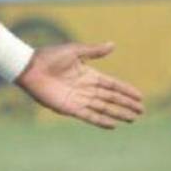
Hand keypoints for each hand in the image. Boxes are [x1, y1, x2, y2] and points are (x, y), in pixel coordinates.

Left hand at [17, 42, 143, 128]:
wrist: (29, 67)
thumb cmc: (49, 56)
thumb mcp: (75, 51)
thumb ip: (94, 51)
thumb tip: (113, 44)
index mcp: (88, 75)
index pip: (112, 85)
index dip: (125, 90)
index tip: (139, 96)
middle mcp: (85, 88)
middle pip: (110, 98)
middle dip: (125, 104)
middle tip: (141, 111)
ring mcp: (78, 99)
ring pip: (102, 108)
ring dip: (117, 113)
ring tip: (132, 118)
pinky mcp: (69, 107)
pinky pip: (88, 116)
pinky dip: (100, 121)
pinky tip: (113, 125)